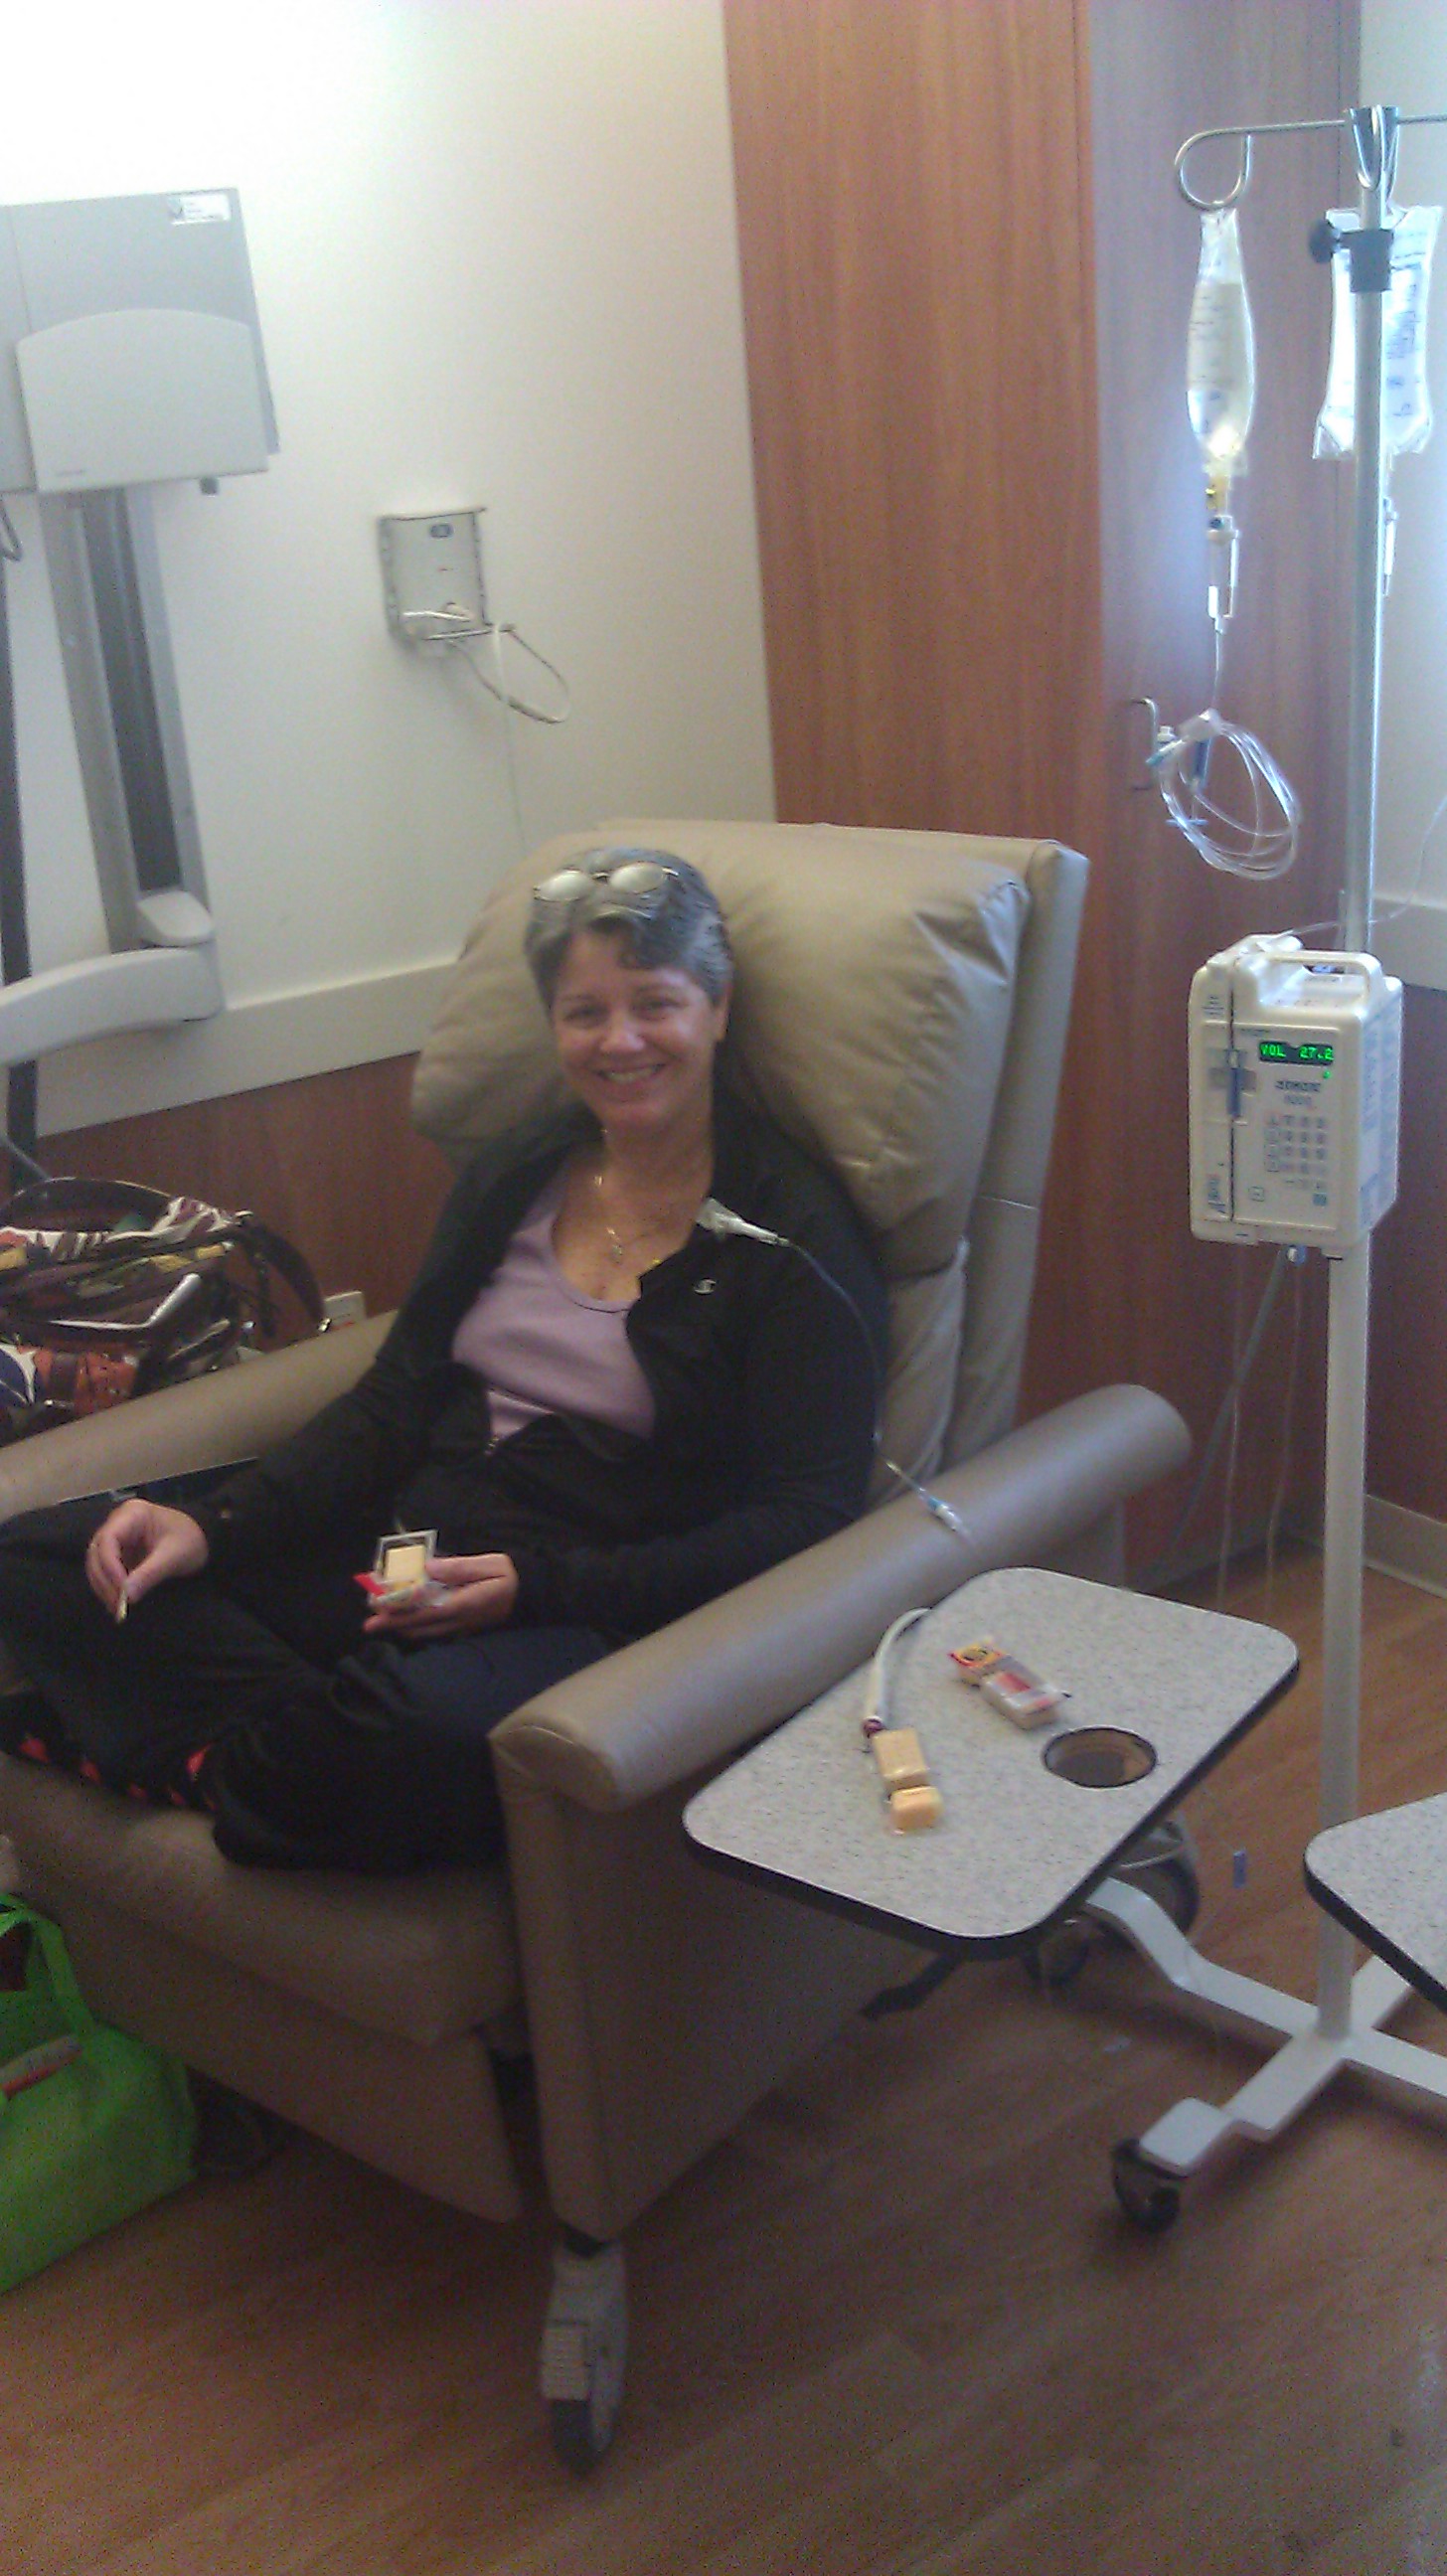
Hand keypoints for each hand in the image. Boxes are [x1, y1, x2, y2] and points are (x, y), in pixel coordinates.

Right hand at [86, 1498, 208, 1617]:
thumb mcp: (174, 1556)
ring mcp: (118, 1538)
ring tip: (116, 1608)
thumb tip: (125, 1596)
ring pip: (97, 1563)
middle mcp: (119, 1523)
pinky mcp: (121, 1553)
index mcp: (132, 1514)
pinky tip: (117, 1602)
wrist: (205, 1538)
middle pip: (97, 1552)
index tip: (121, 1590)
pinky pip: (107, 1570)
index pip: (108, 1539)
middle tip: (116, 1604)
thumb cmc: (191, 1539)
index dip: (109, 1566)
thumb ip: (149, 1574)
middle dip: (104, 1579)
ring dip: (103, 1586)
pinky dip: (109, 1586)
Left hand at [362, 1552, 518, 1639]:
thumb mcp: (489, 1564)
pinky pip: (432, 1632)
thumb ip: (458, 1567)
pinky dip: (414, 1627)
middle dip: (392, 1622)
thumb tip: (428, 1566)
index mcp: (464, 1603)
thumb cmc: (508, 1575)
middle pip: (419, 1625)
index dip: (399, 1607)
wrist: (529, 1593)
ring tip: (379, 1621)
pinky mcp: (460, 1627)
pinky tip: (403, 1623)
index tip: (378, 1603)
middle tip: (369, 1620)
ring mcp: (459, 1627)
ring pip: (424, 1632)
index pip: (425, 1608)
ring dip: (400, 1627)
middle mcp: (458, 1620)